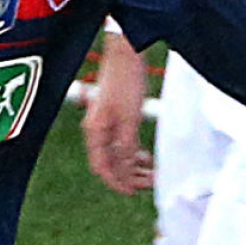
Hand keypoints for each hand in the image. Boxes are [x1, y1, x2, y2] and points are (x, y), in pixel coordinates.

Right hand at [80, 32, 153, 194]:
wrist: (125, 52)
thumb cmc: (124, 82)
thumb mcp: (129, 119)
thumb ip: (127, 148)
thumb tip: (127, 173)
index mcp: (94, 131)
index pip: (102, 167)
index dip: (117, 182)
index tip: (132, 192)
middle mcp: (95, 129)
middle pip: (109, 162)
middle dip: (128, 175)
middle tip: (149, 182)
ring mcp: (104, 122)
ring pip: (116, 152)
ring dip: (132, 164)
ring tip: (151, 171)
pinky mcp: (113, 114)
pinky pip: (120, 141)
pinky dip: (132, 150)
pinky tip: (145, 154)